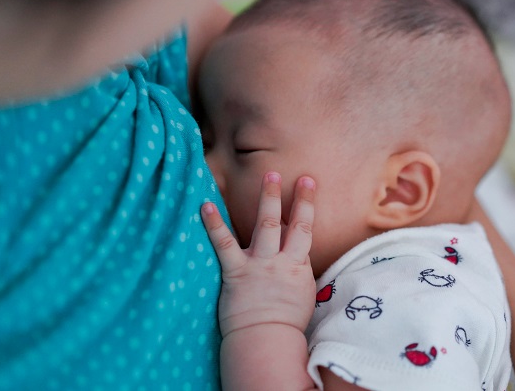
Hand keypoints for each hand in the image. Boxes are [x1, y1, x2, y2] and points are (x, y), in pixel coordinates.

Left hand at [201, 172, 316, 338]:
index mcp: (298, 267)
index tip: (309, 182)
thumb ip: (299, 269)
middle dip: (291, 196)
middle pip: (288, 223)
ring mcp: (258, 265)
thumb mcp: (303, 293)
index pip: (305, 231)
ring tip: (268, 175)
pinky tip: (205, 205)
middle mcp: (280, 261)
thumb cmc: (285, 322)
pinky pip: (224, 244)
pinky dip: (215, 224)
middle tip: (292, 174)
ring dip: (266, 198)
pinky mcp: (235, 272)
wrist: (265, 341)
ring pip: (265, 226)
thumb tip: (298, 253)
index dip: (307, 205)